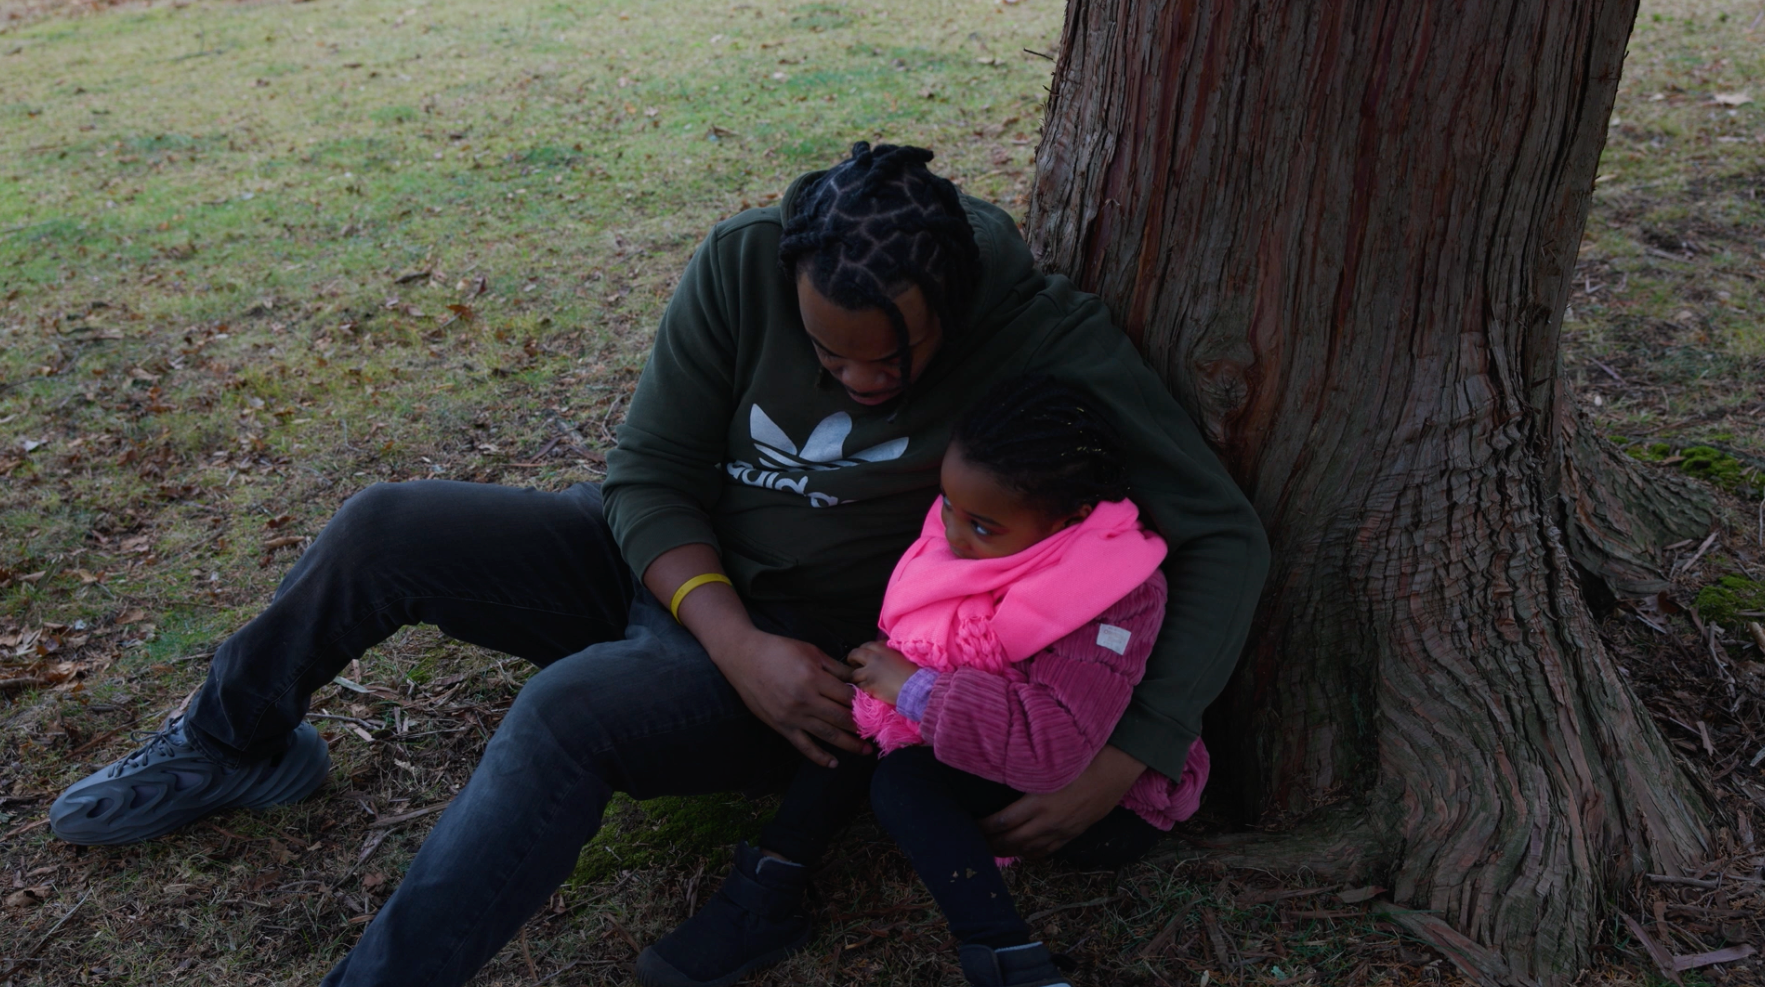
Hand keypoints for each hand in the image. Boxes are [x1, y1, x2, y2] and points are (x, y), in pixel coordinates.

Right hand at [711, 627, 868, 768]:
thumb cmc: (778, 650)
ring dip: (849, 744)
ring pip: (827, 735)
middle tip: (876, 732)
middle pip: (841, 718)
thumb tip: (857, 679)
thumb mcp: (810, 651)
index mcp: (814, 678)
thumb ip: (835, 668)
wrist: (744, 658)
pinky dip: (819, 757)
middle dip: (861, 726)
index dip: (863, 703)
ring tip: (865, 750)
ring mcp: (793, 716)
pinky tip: (833, 764)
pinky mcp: (781, 726)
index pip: (846, 696)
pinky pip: (803, 745)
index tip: (876, 708)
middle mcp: (805, 700)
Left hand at [846, 641, 916, 704]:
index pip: (868, 645)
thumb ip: (892, 653)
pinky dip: (861, 689)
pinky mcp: (869, 685)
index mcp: (884, 649)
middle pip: (855, 654)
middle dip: (853, 659)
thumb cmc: (916, 672)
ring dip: (856, 677)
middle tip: (854, 664)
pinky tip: (866, 691)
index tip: (866, 655)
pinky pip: (859, 687)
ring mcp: (870, 672)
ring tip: (860, 681)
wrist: (917, 687)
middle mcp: (874, 658)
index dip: (865, 650)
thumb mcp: (903, 656)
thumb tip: (888, 654)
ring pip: (854, 673)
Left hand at [980, 745, 1146, 856]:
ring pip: (1028, 849)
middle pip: (1011, 840)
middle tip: (974, 842)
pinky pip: (1048, 851)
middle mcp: (1048, 822)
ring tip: (993, 850)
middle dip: (991, 844)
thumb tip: (1003, 776)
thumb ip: (1025, 775)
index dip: (983, 827)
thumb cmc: (1081, 759)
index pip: (1001, 822)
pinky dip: (1031, 854)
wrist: (1115, 769)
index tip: (970, 825)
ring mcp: (1062, 831)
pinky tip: (1023, 853)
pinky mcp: (1074, 833)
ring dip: (1008, 851)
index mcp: (1038, 803)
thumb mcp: (1048, 766)